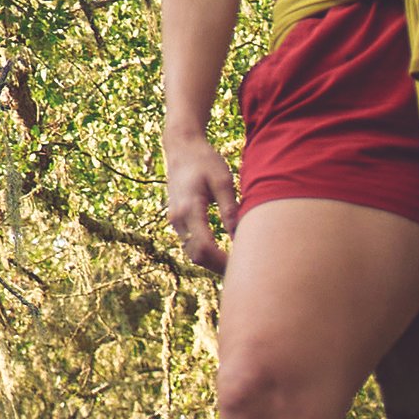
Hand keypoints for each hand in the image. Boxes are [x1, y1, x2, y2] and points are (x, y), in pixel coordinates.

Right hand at [159, 122, 236, 280]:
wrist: (181, 147)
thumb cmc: (204, 160)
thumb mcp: (223, 180)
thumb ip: (230, 209)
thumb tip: (238, 236)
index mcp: (189, 209)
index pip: (205, 248)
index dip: (223, 262)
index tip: (242, 266)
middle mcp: (178, 218)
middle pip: (196, 256)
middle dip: (218, 267)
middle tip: (243, 271)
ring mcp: (175, 220)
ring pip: (191, 252)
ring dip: (211, 262)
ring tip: (236, 265)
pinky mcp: (177, 219)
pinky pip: (190, 243)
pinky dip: (205, 252)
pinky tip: (223, 253)